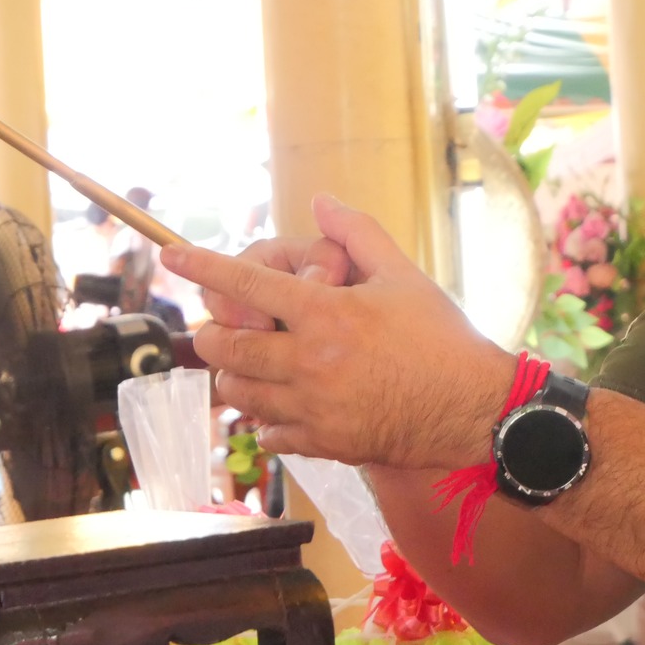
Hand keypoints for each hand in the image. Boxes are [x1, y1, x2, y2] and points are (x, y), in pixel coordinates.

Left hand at [161, 194, 515, 467]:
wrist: (474, 410)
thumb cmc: (443, 339)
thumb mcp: (404, 275)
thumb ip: (357, 235)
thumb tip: (320, 201)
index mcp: (326, 314)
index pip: (248, 283)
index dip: (202, 266)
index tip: (170, 254)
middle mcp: (310, 362)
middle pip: (228, 345)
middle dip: (213, 331)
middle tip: (223, 323)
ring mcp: (313, 407)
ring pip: (239, 392)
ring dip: (235, 373)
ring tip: (251, 361)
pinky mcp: (323, 443)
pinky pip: (268, 433)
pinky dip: (264, 417)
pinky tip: (280, 402)